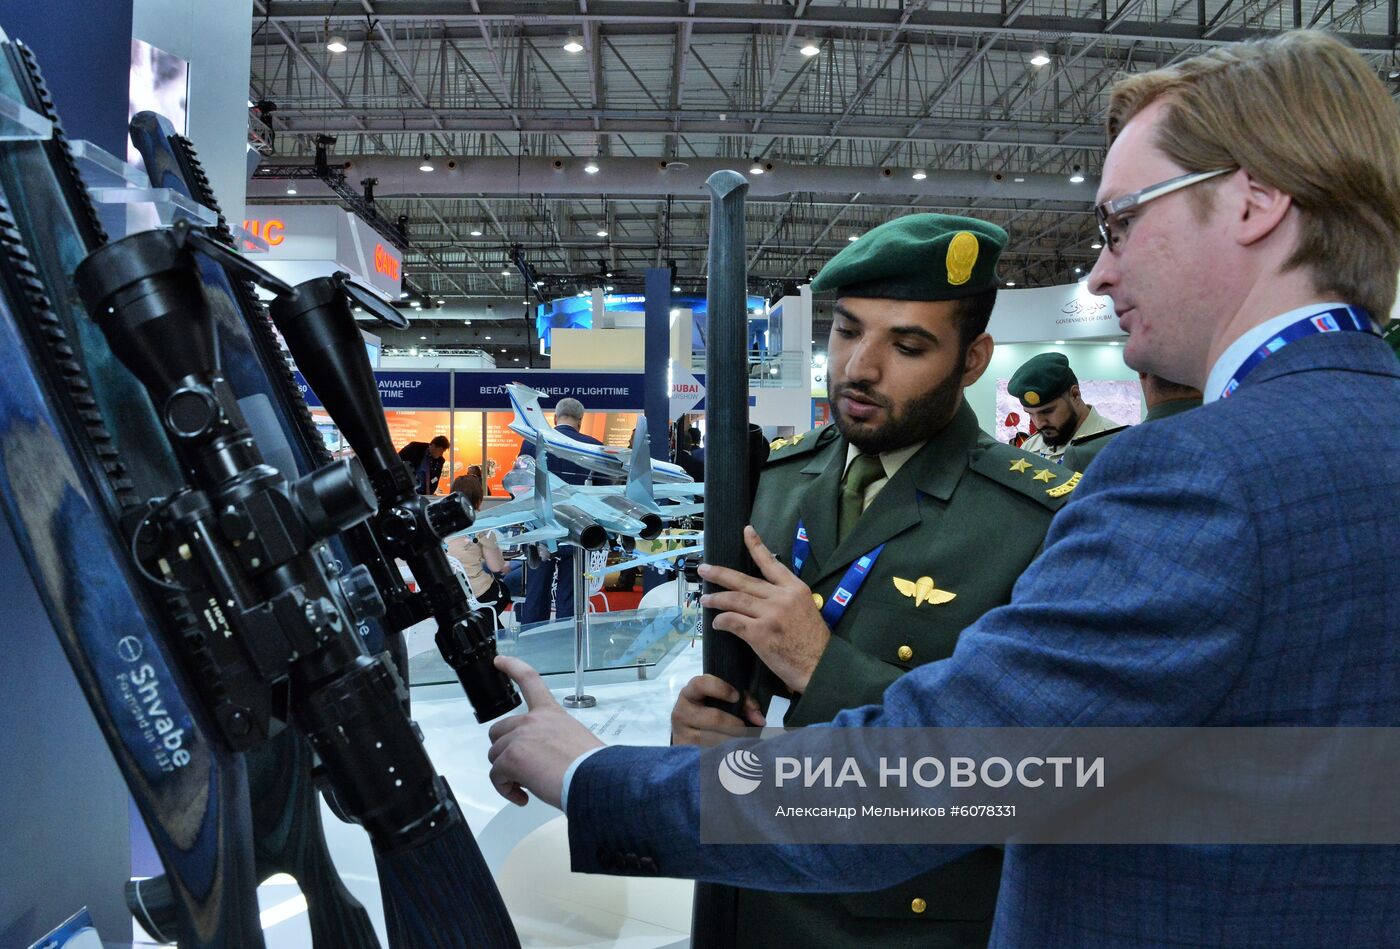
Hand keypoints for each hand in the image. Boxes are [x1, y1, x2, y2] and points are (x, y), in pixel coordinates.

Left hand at [487, 656, 603, 808]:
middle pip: (499, 730)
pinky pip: (496, 776)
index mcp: (550, 713)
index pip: (529, 679)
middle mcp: (532, 721)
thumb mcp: (574, 739)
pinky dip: (506, 789)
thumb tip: (544, 759)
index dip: (512, 667)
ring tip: (527, 785)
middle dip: (505, 751)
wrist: (593, 778)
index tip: (500, 661)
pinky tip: (521, 796)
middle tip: (521, 768)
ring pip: (495, 756)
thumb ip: (552, 740)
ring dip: (507, 773)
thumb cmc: (590, 765)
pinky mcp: (511, 758)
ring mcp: (520, 737)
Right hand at [671, 674, 765, 746]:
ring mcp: (681, 733)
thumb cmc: (711, 712)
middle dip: (736, 725)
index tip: (736, 696)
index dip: (721, 689)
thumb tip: (759, 719)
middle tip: (745, 728)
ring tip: (740, 741)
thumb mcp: (724, 701)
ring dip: (733, 741)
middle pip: (715, 718)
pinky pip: (710, 754)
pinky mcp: (685, 751)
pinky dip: (724, 754)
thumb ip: (744, 702)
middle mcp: (681, 712)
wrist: (690, 735)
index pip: (701, 684)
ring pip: (715, 739)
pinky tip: (730, 752)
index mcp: (690, 693)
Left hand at [698, 525, 830, 693]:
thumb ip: (785, 598)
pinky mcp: (760, 632)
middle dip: (720, 574)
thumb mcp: (806, 609)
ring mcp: (770, 614)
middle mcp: (781, 597)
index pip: (771, 562)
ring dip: (716, 599)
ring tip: (705, 599)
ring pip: (734, 599)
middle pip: (743, 580)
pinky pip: (732, 621)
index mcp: (795, 588)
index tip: (746, 531)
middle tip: (704, 569)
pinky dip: (721, 621)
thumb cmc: (813, 643)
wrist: (821, 666)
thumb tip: (761, 595)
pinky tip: (716, 623)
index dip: (756, 546)